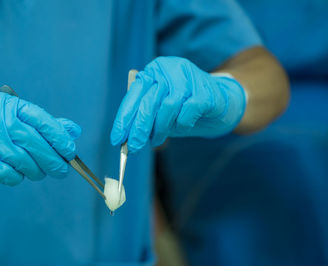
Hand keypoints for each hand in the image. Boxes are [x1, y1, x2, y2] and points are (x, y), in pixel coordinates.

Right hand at [0, 90, 80, 185]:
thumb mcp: (9, 114)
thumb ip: (41, 123)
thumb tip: (73, 131)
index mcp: (7, 104)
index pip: (41, 120)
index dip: (60, 137)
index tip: (70, 150)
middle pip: (35, 143)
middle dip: (54, 160)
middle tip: (63, 170)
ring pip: (24, 161)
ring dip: (37, 171)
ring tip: (40, 172)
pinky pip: (10, 175)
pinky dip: (18, 177)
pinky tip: (18, 174)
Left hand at [110, 56, 245, 152]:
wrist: (221, 102)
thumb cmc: (184, 107)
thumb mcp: (160, 111)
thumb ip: (144, 117)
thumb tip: (125, 138)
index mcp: (153, 71)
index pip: (134, 95)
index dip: (124, 118)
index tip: (117, 139)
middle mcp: (168, 69)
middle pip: (148, 102)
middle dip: (139, 129)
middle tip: (134, 148)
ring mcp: (187, 76)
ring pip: (167, 107)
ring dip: (161, 129)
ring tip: (158, 139)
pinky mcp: (204, 89)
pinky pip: (187, 111)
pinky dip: (182, 124)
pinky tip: (184, 126)